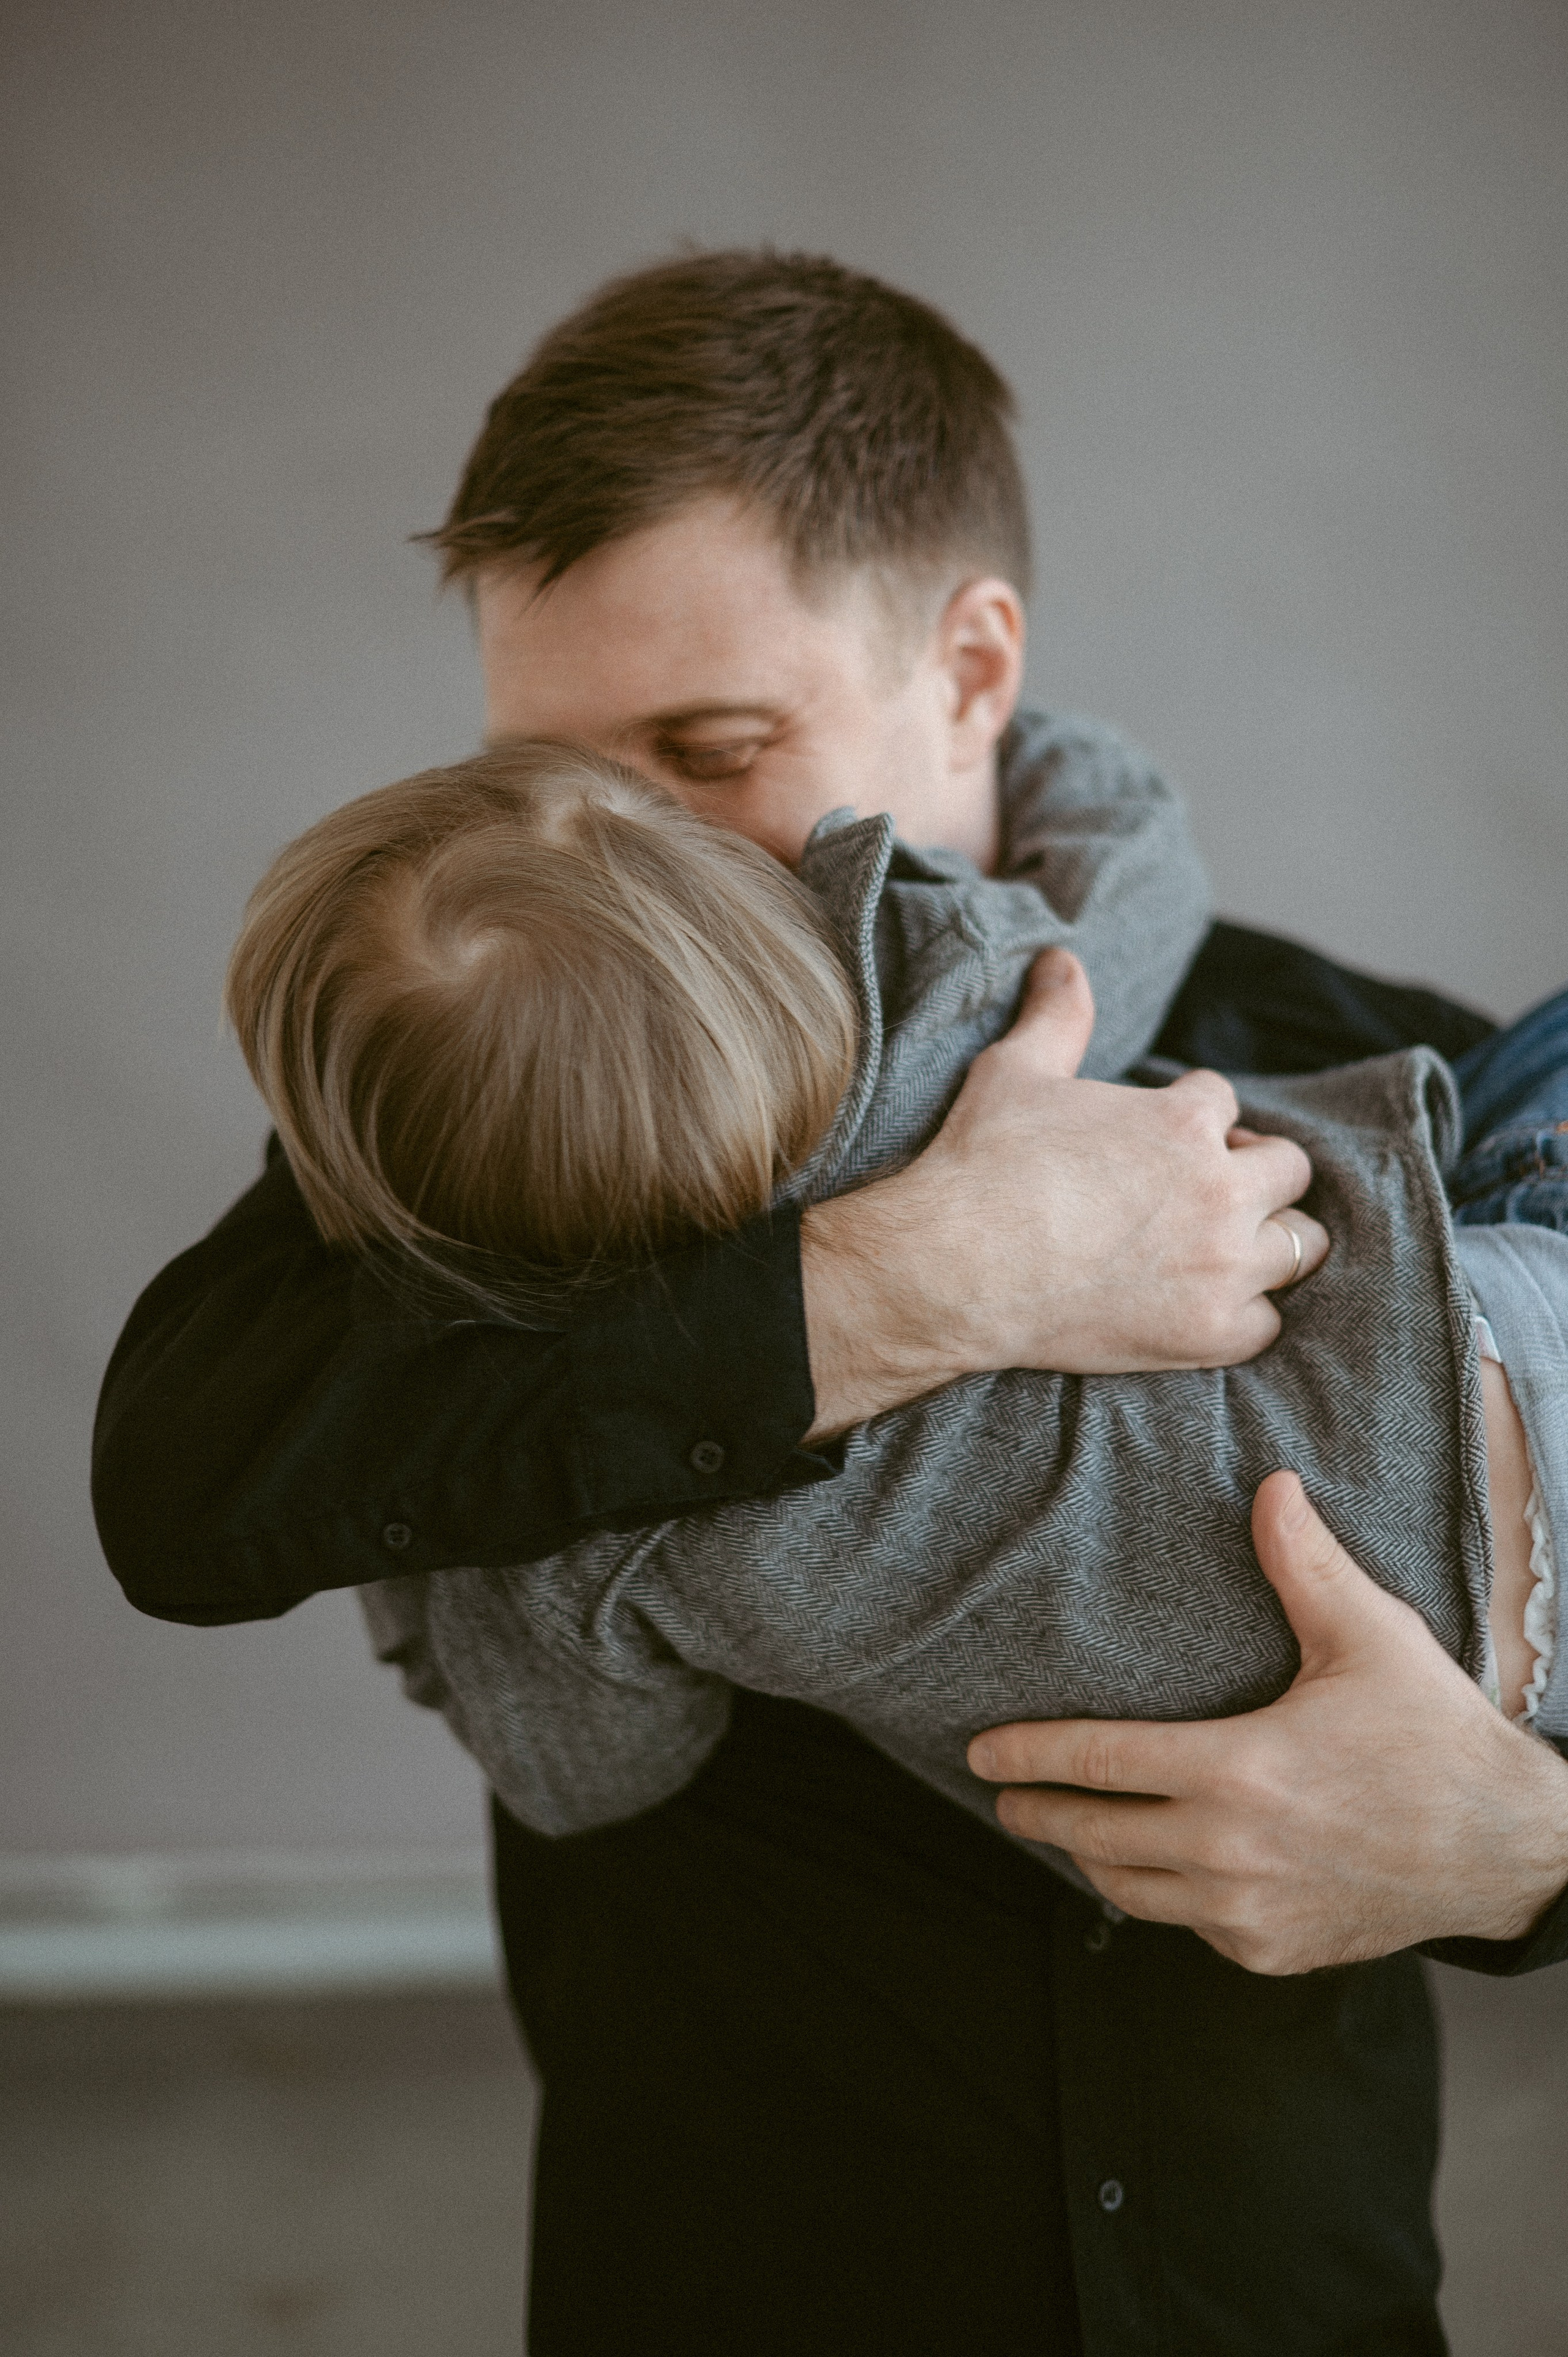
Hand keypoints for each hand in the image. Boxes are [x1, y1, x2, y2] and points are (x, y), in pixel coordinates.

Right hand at [801, 947, 1327, 1436]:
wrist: (952, 1270)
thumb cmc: (982, 1165)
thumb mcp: (1015, 1070)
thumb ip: (1057, 1015)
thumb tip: (1061, 957)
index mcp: (1184, 1121)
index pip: (1222, 1101)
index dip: (1190, 1116)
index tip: (1157, 1139)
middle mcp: (1220, 1190)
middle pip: (1288, 1168)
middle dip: (1252, 1170)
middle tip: (1201, 1188)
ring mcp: (1222, 1266)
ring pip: (1300, 1245)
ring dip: (1269, 1238)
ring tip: (1223, 1244)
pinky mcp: (1208, 1331)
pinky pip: (1268, 1324)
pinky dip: (1244, 1314)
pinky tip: (1202, 1303)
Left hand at [967, 1471, 1567, 1973]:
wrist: (1508, 1849)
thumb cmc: (1434, 1736)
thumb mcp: (1371, 1637)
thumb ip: (1304, 1563)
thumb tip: (1269, 1483)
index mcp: (1238, 1772)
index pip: (1100, 1761)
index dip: (1031, 1754)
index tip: (981, 1753)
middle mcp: (1230, 1852)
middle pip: (1095, 1836)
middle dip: (1038, 1813)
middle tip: (1002, 1797)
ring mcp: (1248, 1912)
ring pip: (1130, 1893)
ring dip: (1089, 1862)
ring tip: (1064, 1833)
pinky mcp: (1272, 1953)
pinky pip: (1188, 1926)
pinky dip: (1161, 1897)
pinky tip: (1154, 1868)